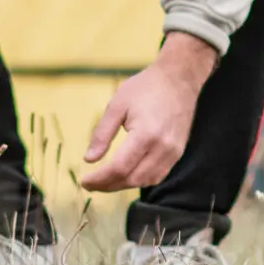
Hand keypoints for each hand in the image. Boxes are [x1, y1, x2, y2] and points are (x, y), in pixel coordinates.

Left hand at [80, 32, 217, 191]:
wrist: (179, 79)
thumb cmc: (146, 87)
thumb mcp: (117, 104)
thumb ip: (102, 133)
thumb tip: (89, 159)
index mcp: (146, 134)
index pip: (119, 168)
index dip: (100, 179)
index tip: (84, 182)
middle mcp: (163, 148)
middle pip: (132, 179)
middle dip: (109, 185)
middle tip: (91, 184)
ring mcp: (173, 153)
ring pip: (145, 181)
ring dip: (123, 185)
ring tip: (105, 181)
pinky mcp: (177, 153)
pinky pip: (157, 176)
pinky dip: (139, 180)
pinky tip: (126, 175)